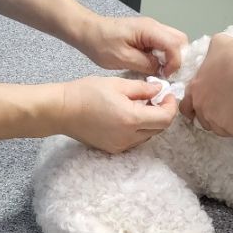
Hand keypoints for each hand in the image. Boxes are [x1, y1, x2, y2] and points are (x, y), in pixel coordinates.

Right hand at [59, 76, 176, 152]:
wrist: (61, 110)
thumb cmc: (86, 93)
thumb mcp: (117, 84)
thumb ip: (142, 88)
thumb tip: (160, 90)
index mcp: (132, 119)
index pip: (165, 118)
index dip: (171, 106)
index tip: (167, 95)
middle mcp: (128, 137)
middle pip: (159, 129)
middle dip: (162, 113)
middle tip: (156, 98)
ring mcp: (120, 145)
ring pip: (148, 136)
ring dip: (151, 122)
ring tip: (141, 105)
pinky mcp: (112, 149)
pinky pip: (135, 140)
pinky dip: (139, 129)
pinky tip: (129, 116)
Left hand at [81, 16, 187, 76]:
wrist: (87, 32)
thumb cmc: (101, 43)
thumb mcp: (123, 58)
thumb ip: (146, 64)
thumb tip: (161, 70)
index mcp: (149, 30)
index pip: (175, 45)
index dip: (175, 63)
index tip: (165, 76)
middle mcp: (154, 26)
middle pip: (180, 40)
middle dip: (178, 58)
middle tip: (166, 73)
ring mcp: (151, 29)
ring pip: (173, 41)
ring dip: (171, 57)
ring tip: (160, 71)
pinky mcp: (146, 34)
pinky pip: (163, 43)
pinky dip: (164, 55)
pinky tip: (154, 65)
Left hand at [180, 35, 232, 136]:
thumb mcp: (220, 43)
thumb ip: (214, 52)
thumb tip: (218, 50)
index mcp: (195, 85)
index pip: (186, 105)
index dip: (197, 107)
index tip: (209, 106)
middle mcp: (200, 103)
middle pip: (202, 120)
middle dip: (213, 118)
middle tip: (228, 112)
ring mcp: (212, 116)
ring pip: (218, 128)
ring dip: (228, 124)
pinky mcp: (227, 125)